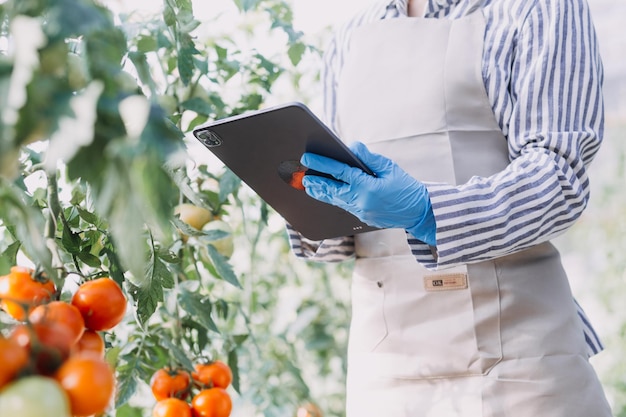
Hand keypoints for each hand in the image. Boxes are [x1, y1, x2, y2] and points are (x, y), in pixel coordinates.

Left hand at [300, 142, 435, 244]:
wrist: (419, 212)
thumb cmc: (406, 187)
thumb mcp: (389, 167)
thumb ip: (368, 157)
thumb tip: (351, 146)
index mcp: (368, 187)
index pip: (340, 173)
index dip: (322, 164)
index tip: (308, 158)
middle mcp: (361, 201)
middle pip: (332, 190)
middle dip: (316, 182)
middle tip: (301, 175)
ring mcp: (361, 211)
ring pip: (335, 200)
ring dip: (321, 192)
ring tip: (308, 185)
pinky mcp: (362, 217)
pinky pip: (343, 206)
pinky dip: (333, 199)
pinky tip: (325, 193)